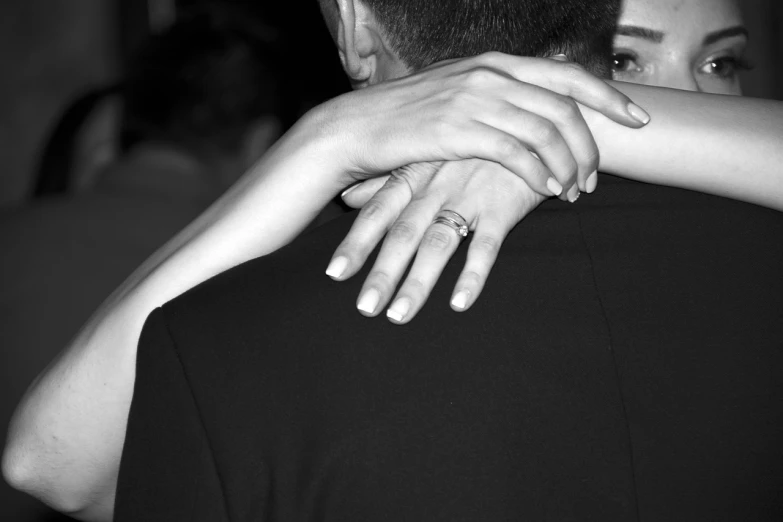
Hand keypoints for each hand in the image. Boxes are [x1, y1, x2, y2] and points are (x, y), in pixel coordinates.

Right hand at [309, 52, 648, 199]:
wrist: (354, 129)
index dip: (607, 96)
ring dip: (568, 165)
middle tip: (598, 176)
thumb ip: (494, 96)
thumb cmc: (404, 118)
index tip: (636, 119)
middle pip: (564, 105)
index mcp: (493, 63)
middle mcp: (489, 74)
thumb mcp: (454, 93)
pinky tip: (547, 191)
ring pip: (546, 131)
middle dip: (592, 143)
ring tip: (574, 191)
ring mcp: (474, 100)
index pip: (565, 74)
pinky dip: (540, 174)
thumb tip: (529, 112)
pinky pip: (516, 154)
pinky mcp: (458, 131)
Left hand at [327, 159, 544, 322]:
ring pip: (437, 244)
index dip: (355, 243)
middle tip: (364, 308)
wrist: (526, 123)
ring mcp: (468, 195)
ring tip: (398, 316)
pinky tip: (458, 303)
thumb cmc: (470, 144)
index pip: (377, 213)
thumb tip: (347, 197)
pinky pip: (486, 245)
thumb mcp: (424, 155)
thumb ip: (385, 180)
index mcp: (414, 175)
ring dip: (417, 283)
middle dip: (382, 273)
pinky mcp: (502, 206)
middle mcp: (435, 188)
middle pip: (402, 235)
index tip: (334, 274)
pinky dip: (472, 274)